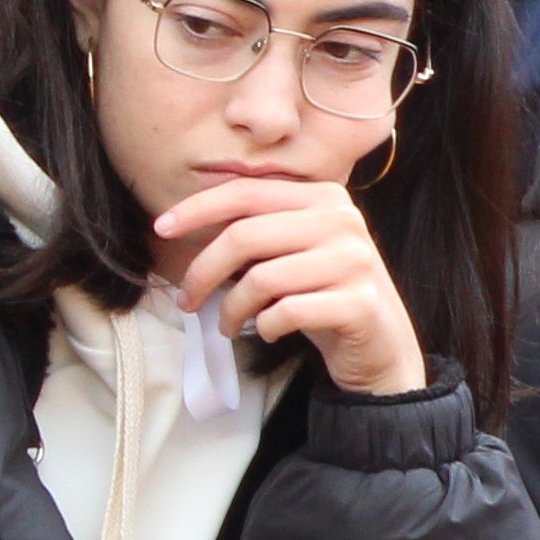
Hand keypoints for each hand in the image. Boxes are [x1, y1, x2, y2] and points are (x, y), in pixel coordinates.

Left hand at [145, 174, 425, 398]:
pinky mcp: (359, 303)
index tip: (161, 229)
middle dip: (202, 272)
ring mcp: (356, 261)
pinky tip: (268, 330)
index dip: (197, 209)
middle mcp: (344, 221)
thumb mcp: (291, 251)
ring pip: (261, 279)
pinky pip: (286, 312)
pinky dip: (265, 326)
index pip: (246, 193)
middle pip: (244, 237)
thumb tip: (182, 223)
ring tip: (228, 324)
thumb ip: (255, 230)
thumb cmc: (320, 295)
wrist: (378, 346)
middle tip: (186, 301)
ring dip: (232, 309)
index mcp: (324, 198)